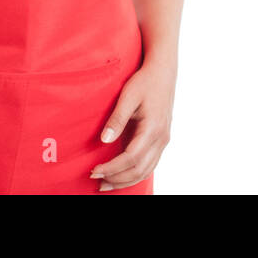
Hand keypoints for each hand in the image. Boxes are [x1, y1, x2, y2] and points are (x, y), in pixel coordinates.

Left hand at [89, 59, 175, 190]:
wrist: (163, 73)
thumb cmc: (144, 82)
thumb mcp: (128, 96)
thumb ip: (117, 119)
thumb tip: (104, 140)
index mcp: (153, 128)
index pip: (131, 158)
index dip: (112, 168)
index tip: (94, 170)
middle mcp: (161, 138)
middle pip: (139, 170)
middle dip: (117, 179)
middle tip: (96, 181)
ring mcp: (163, 141)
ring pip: (146, 171)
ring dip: (126, 181)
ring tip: (106, 184)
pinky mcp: (161, 140)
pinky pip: (150, 165)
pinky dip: (135, 174)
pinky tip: (121, 176)